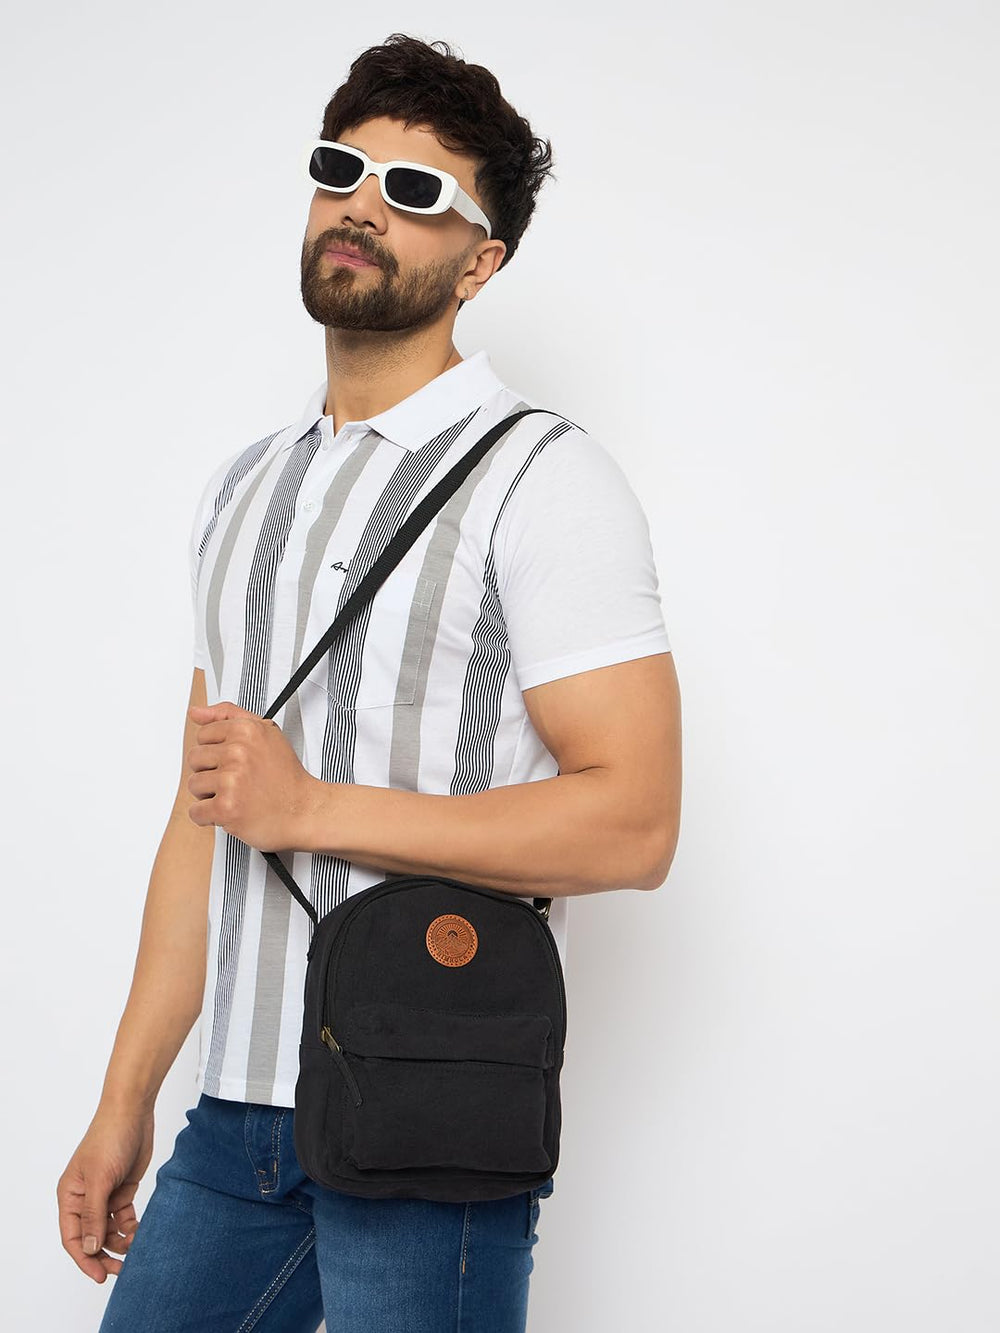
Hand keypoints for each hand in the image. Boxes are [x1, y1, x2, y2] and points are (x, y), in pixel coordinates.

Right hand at [57, 1104, 153, 1283]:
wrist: (134, 1112)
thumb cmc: (110, 1139)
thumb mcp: (100, 1179)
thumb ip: (94, 1215)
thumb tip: (90, 1249)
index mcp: (70, 1196)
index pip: (72, 1237)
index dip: (84, 1259)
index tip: (100, 1276)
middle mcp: (85, 1198)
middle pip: (91, 1237)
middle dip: (104, 1254)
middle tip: (121, 1270)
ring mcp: (105, 1194)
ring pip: (109, 1230)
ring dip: (120, 1241)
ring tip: (135, 1246)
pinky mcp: (123, 1189)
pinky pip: (123, 1217)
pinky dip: (131, 1227)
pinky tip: (140, 1232)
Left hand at [185, 700, 318, 850]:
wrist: (303, 810)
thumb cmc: (285, 776)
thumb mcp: (265, 733)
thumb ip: (228, 715)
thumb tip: (196, 712)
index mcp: (246, 730)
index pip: (203, 735)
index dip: (218, 751)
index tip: (235, 761)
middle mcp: (238, 752)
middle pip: (195, 760)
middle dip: (212, 772)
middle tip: (237, 780)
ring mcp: (231, 780)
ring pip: (194, 785)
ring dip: (210, 795)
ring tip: (236, 795)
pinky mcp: (226, 807)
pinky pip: (196, 812)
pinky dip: (210, 817)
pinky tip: (231, 812)